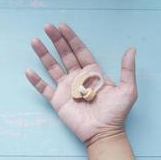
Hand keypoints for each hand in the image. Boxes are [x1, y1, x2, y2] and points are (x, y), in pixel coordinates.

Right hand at [25, 23, 136, 142]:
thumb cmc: (116, 113)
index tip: (62, 26)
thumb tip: (131, 49)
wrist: (103, 133)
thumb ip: (127, 70)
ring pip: (52, 67)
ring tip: (35, 41)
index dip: (71, 38)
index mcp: (92, 72)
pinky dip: (36, 81)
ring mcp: (66, 88)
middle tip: (47, 27)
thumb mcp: (127, 90)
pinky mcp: (57, 100)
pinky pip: (44, 88)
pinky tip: (29, 71)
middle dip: (56, 40)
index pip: (79, 51)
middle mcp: (77, 77)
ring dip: (43, 55)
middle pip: (64, 55)